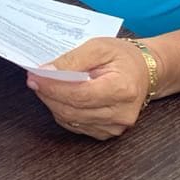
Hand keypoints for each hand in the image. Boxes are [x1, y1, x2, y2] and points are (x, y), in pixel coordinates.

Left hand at [26, 37, 155, 139]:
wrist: (145, 72)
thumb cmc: (123, 57)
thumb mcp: (98, 47)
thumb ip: (72, 59)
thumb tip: (47, 71)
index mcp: (123, 89)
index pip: (80, 94)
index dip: (53, 87)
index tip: (35, 77)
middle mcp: (121, 113)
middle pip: (73, 110)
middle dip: (49, 95)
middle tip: (34, 80)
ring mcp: (115, 126)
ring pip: (71, 120)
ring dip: (53, 103)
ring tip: (45, 86)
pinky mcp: (108, 133)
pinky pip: (76, 126)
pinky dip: (63, 112)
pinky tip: (60, 97)